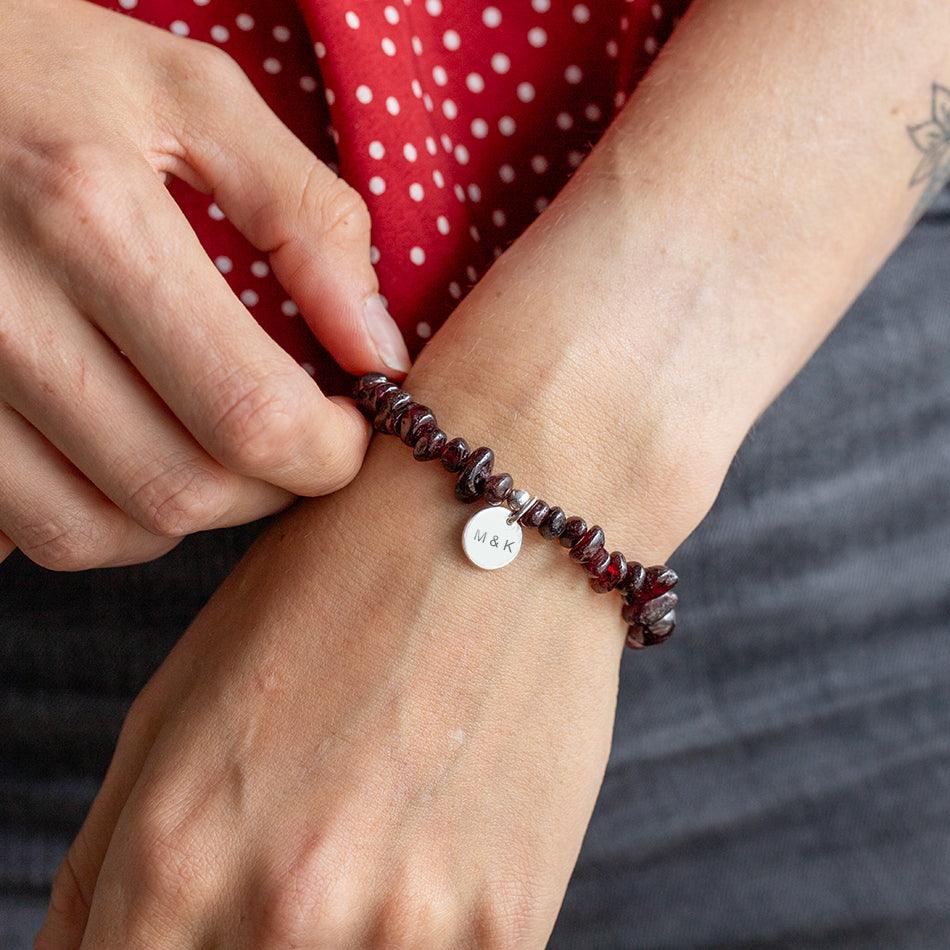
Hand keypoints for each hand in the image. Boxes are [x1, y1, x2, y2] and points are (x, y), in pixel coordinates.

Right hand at [0, 0, 409, 570]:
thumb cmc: (42, 71)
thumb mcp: (189, 95)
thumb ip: (307, 218)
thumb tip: (379, 352)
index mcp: (92, 220)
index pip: (252, 415)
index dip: (328, 453)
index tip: (350, 429)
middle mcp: (1, 313)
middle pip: (181, 490)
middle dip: (270, 487)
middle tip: (295, 438)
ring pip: (101, 531)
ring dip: (191, 509)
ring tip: (217, 442)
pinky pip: (30, 528)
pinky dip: (106, 517)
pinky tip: (135, 450)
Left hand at [35, 155, 732, 945]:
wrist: (507, 525)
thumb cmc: (339, 586)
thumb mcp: (184, 695)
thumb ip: (109, 858)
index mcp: (173, 853)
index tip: (192, 926)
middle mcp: (283, 913)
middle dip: (246, 942)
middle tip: (298, 851)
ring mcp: (407, 930)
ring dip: (343, 944)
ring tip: (370, 838)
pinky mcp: (508, 926)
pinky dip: (422, 936)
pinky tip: (432, 847)